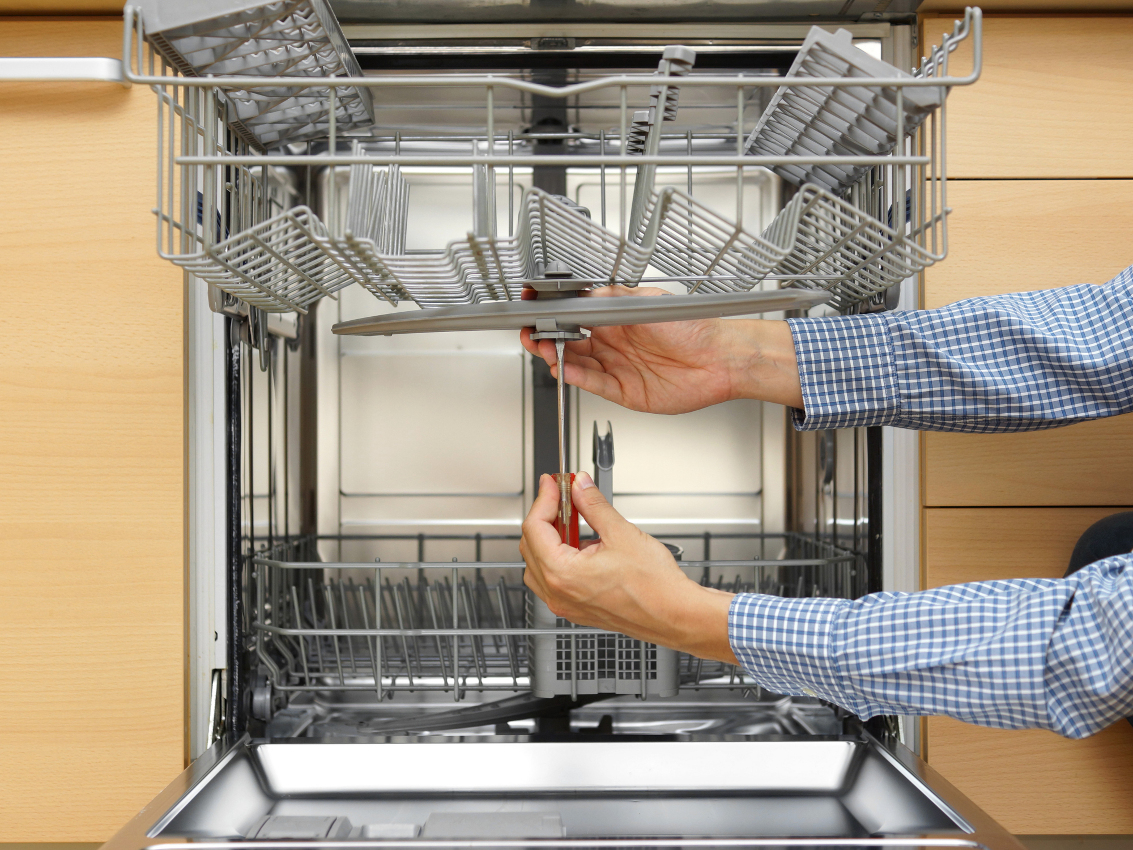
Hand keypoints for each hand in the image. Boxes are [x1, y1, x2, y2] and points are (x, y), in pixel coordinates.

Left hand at [519, 471, 738, 663]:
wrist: (675, 615)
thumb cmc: (655, 587)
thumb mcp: (621, 533)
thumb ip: (593, 505)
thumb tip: (580, 487)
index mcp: (562, 575)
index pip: (534, 527)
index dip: (544, 499)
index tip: (553, 484)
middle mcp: (558, 593)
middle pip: (531, 544)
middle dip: (546, 515)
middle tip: (562, 494)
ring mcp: (566, 604)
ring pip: (538, 563)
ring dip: (549, 537)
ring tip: (571, 518)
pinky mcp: (577, 608)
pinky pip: (553, 579)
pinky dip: (558, 557)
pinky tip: (580, 543)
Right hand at [520, 285, 803, 413]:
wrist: (719, 357)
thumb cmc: (692, 326)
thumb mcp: (645, 302)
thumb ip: (609, 299)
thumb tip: (580, 295)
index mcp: (615, 318)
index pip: (573, 317)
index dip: (552, 315)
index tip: (534, 310)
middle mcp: (613, 342)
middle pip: (567, 342)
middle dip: (546, 338)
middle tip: (533, 334)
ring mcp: (616, 366)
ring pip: (576, 363)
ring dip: (557, 357)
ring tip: (546, 349)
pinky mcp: (623, 390)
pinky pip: (593, 383)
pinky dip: (576, 376)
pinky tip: (565, 368)